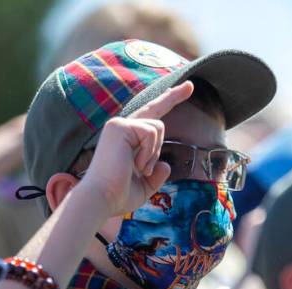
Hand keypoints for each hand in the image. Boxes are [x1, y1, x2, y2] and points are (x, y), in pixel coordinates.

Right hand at [78, 81, 193, 217]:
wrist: (102, 199)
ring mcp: (119, 125)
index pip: (148, 119)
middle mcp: (121, 128)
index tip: (183, 89)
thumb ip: (155, 176)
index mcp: (126, 140)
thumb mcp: (144, 187)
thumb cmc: (117, 196)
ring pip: (157, 127)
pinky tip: (135, 164)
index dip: (167, 102)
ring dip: (153, 152)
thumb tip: (165, 165)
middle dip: (173, 96)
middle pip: (154, 108)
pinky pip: (150, 132)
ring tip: (139, 168)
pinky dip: (148, 152)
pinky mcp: (120, 126)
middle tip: (189, 86)